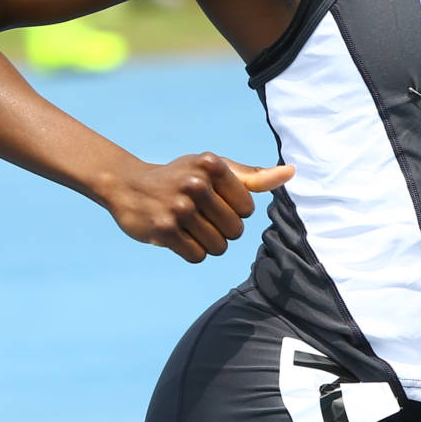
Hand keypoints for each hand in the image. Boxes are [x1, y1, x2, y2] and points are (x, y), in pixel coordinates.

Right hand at [102, 152, 292, 262]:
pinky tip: (175, 235)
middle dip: (220, 230)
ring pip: (218, 247)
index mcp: (213, 165)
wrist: (129, 185)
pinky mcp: (164, 229)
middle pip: (235, 231)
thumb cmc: (182, 177)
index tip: (211, 200)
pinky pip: (197, 256)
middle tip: (197, 215)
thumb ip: (254, 177)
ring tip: (186, 225)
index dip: (232, 211)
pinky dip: (190, 251)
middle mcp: (196, 183)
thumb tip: (291, 173)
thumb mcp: (215, 170)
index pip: (247, 210)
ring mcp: (179, 207)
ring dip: (205, 242)